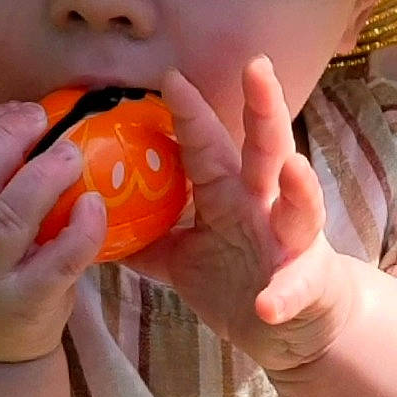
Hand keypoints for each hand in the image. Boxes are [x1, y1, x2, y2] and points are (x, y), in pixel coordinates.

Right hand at [0, 99, 104, 363]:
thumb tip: (18, 120)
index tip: (17, 110)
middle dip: (11, 138)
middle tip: (44, 119)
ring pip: (11, 214)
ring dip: (46, 175)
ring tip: (72, 154)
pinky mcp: (25, 304)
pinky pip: (59, 259)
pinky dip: (82, 228)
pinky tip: (97, 205)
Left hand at [120, 57, 360, 373]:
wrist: (294, 328)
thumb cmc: (241, 281)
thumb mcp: (183, 259)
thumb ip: (146, 238)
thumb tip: (90, 220)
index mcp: (229, 195)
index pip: (208, 146)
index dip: (192, 113)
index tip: (172, 77)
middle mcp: (263, 208)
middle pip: (267, 150)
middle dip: (264, 110)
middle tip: (257, 67)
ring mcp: (290, 243)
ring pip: (301, 208)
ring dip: (300, 189)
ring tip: (294, 168)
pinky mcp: (306, 284)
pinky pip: (294, 289)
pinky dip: (282, 295)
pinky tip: (268, 305)